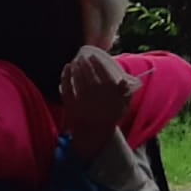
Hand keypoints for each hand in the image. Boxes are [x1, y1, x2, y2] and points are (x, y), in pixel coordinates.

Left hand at [60, 45, 137, 159]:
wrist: (95, 133)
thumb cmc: (110, 117)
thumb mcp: (123, 106)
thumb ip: (126, 93)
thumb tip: (125, 80)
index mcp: (110, 93)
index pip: (103, 73)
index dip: (97, 63)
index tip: (93, 57)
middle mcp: (96, 94)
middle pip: (89, 73)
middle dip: (85, 63)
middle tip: (82, 58)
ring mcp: (82, 99)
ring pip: (78, 78)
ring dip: (76, 68)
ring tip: (75, 62)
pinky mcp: (71, 103)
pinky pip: (66, 87)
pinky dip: (65, 76)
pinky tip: (66, 68)